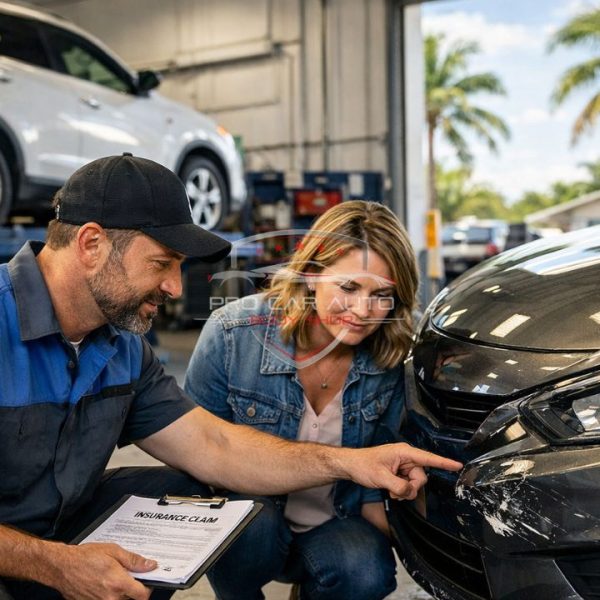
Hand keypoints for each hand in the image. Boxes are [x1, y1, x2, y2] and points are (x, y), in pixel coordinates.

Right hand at [46, 542, 156, 599]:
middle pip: (131, 599)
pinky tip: (103, 584)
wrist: (62, 567)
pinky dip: (108, 595)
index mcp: (118, 583)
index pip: (142, 595)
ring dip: (120, 592)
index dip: (148, 588)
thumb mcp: (114, 551)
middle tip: (127, 575)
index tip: (147, 581)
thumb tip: (150, 565)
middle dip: (132, 588)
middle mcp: (110, 598)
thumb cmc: (85, 557)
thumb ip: (134, 561)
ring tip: (113, 578)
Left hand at [345, 443, 461, 500]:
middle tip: (396, 491)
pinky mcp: (400, 472)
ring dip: (405, 491)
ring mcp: (403, 465)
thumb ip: (399, 486)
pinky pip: (408, 485)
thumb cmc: (363, 465)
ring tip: (390, 490)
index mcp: (404, 452)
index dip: (444, 462)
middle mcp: (406, 458)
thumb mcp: (380, 477)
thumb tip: (410, 492)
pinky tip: (391, 490)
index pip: (428, 458)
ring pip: (415, 483)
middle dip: (411, 488)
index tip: (457, 465)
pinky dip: (402, 491)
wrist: (352, 466)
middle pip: (421, 477)